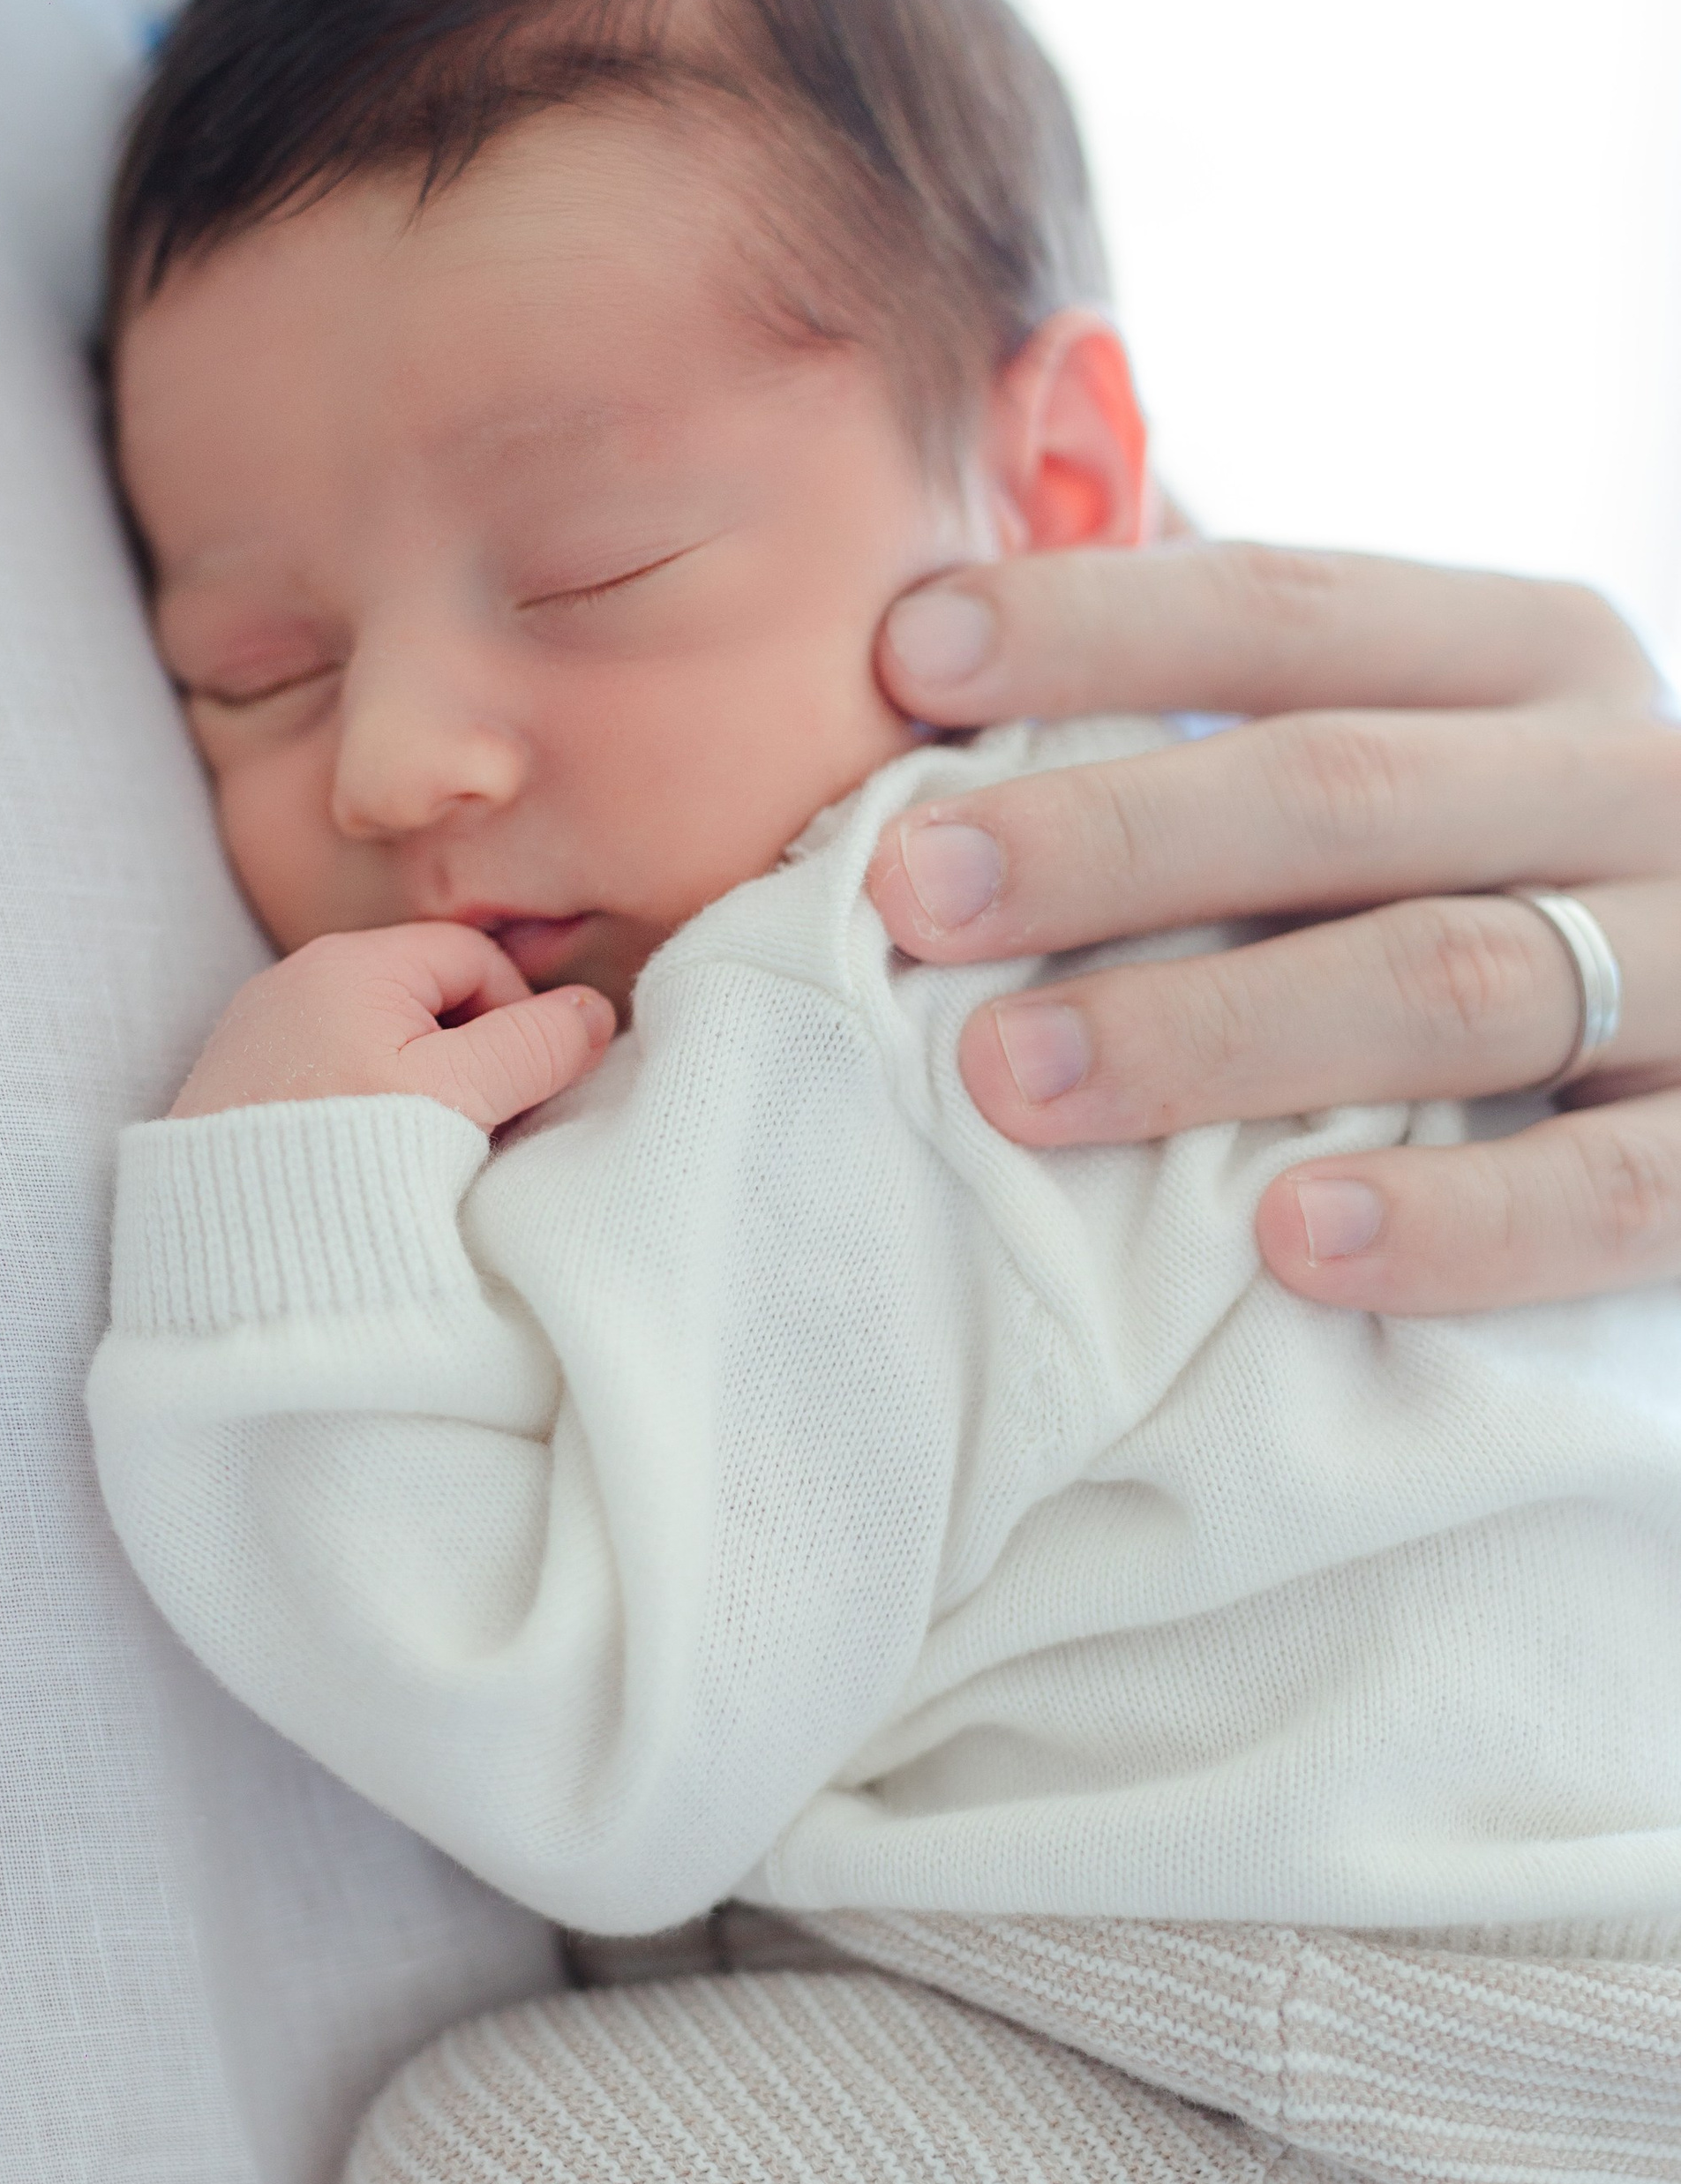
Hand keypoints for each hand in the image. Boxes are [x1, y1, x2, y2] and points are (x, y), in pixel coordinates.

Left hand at [170, 922, 615, 1130]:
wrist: (225, 1247)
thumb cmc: (341, 1160)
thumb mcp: (461, 1096)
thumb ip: (535, 1047)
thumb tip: (593, 1013)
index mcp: (352, 960)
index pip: (474, 957)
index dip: (519, 1019)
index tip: (522, 1093)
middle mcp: (295, 978)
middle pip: (425, 996)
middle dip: (468, 1056)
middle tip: (479, 1130)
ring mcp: (258, 1032)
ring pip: (377, 1038)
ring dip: (417, 1088)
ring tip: (421, 1155)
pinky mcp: (237, 1084)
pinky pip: (328, 1073)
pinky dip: (360, 1108)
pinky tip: (361, 1162)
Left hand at [864, 544, 1680, 1314]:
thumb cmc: (1485, 887)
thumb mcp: (1409, 758)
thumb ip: (1231, 707)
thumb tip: (949, 643)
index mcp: (1523, 663)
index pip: (1288, 610)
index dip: (1094, 627)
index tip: (904, 658)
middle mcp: (1627, 782)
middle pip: (1343, 791)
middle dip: (1109, 842)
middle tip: (914, 896)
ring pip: (1453, 981)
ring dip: (1218, 1032)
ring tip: (1016, 1080)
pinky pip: (1613, 1193)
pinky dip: (1455, 1221)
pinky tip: (1290, 1245)